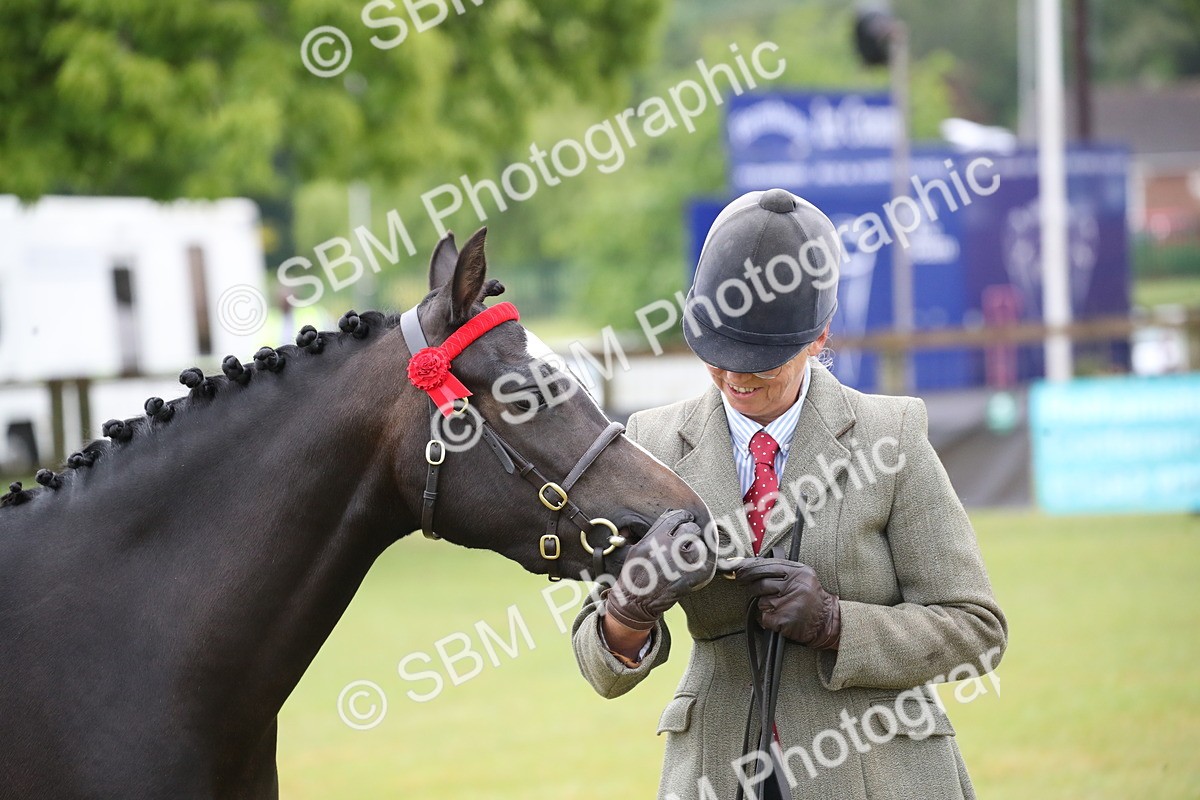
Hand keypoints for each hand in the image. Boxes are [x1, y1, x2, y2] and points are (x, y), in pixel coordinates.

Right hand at [603, 509, 716, 630]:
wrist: (636, 600)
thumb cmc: (634, 574)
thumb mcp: (638, 547)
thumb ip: (655, 532)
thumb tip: (669, 517)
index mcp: (656, 538)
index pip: (677, 517)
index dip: (683, 517)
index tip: (685, 519)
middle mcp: (671, 548)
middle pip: (691, 529)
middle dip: (691, 531)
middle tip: (688, 537)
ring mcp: (683, 563)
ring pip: (700, 545)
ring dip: (696, 547)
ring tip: (688, 554)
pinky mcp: (692, 577)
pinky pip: (704, 562)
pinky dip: (701, 563)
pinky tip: (692, 565)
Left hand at [734, 558, 840, 648]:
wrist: (827, 621)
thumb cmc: (811, 598)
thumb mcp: (801, 576)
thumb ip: (781, 570)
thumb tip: (750, 564)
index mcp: (798, 572)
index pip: (767, 566)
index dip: (748, 567)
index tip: (738, 569)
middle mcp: (794, 585)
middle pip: (760, 583)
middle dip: (749, 585)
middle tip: (741, 583)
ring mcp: (788, 603)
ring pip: (760, 601)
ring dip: (761, 605)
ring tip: (775, 607)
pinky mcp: (783, 619)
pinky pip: (763, 617)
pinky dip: (765, 619)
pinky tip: (777, 618)